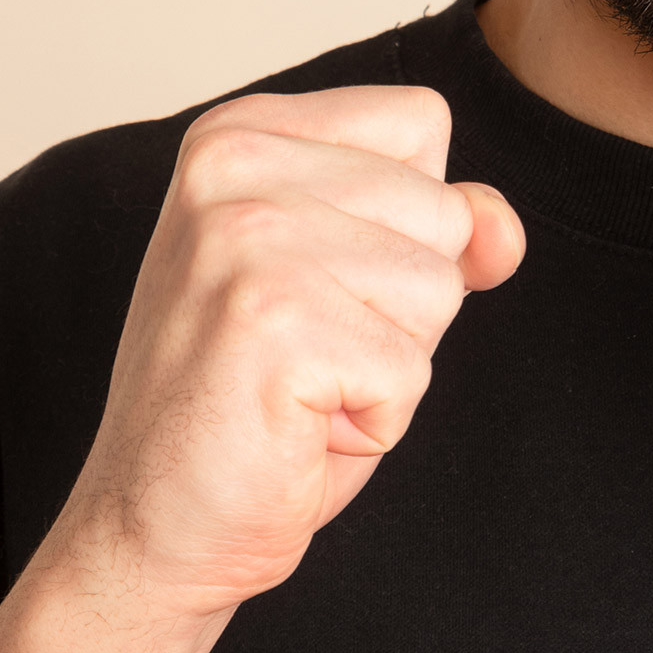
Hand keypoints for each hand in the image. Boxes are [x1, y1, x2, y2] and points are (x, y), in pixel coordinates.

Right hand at [41, 86, 522, 622]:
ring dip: (391, 361)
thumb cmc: (258, 401)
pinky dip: (376, 418)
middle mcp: (232, 162)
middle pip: (442, 208)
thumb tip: (501, 229)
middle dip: (403, 303)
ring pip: (438, 284)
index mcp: (243, 131)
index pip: (422, 121)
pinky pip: (412, 367)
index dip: (408, 221)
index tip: (320, 281)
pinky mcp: (270, 320)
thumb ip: (443, 224)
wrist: (150, 531)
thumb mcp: (359, 279)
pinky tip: (294, 428)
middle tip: (302, 351)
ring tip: (299, 386)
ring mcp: (245, 237)